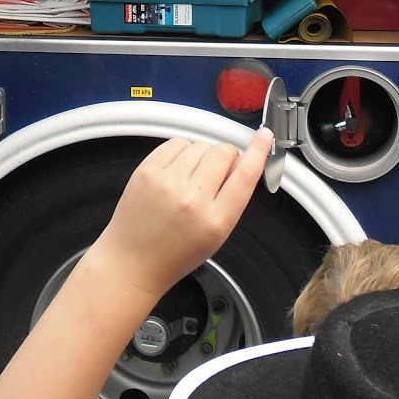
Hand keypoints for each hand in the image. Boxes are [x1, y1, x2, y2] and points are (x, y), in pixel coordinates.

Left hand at [88, 130, 271, 299]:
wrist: (133, 261)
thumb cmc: (175, 252)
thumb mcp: (216, 235)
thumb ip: (231, 199)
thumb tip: (241, 162)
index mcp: (216, 221)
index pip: (245, 175)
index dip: (258, 151)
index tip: (264, 136)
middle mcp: (192, 199)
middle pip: (223, 152)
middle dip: (226, 157)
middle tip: (216, 172)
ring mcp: (167, 182)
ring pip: (200, 145)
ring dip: (202, 155)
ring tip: (191, 177)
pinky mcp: (147, 171)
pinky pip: (176, 143)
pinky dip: (182, 151)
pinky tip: (177, 169)